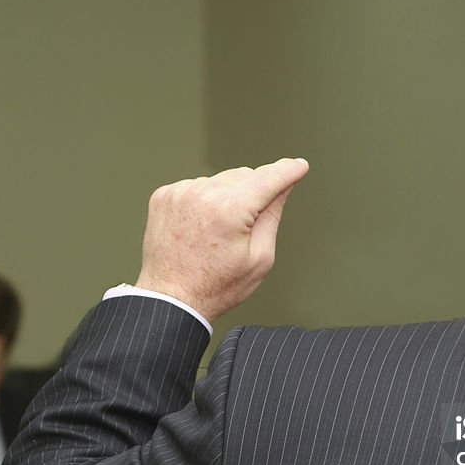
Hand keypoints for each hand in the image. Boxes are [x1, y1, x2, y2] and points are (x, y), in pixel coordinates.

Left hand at [136, 157, 309, 321]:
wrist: (171, 299)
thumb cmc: (216, 286)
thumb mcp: (260, 257)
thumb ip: (272, 215)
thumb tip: (282, 187)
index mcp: (230, 210)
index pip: (268, 179)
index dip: (288, 171)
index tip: (299, 166)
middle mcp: (202, 194)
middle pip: (245, 176)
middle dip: (254, 193)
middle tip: (249, 227)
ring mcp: (180, 193)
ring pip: (220, 181)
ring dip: (228, 197)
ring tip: (220, 232)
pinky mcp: (164, 196)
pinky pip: (197, 187)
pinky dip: (205, 200)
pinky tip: (202, 227)